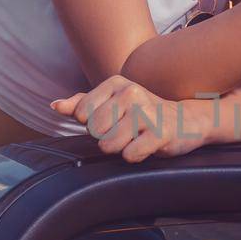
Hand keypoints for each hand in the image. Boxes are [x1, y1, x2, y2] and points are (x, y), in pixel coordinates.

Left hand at [50, 75, 209, 162]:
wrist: (185, 121)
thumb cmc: (143, 113)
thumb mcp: (112, 103)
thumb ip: (82, 104)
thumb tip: (55, 105)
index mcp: (116, 84)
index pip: (81, 114)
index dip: (94, 125)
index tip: (113, 121)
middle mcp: (131, 93)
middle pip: (94, 131)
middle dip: (107, 137)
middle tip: (127, 131)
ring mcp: (147, 112)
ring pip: (109, 144)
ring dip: (121, 148)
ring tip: (136, 138)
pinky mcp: (160, 132)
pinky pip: (130, 154)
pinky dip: (135, 156)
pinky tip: (146, 146)